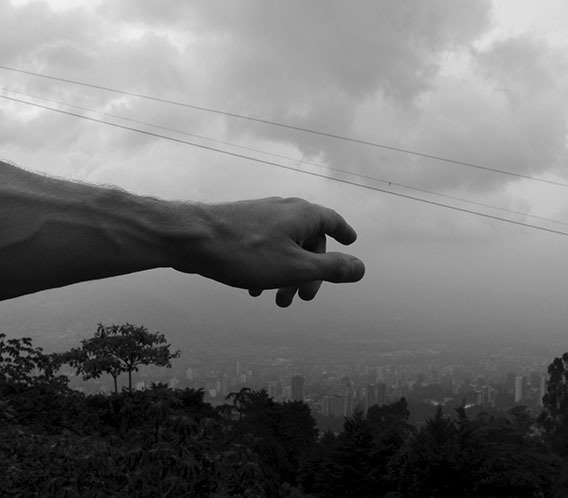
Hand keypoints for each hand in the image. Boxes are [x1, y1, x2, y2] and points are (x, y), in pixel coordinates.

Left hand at [171, 197, 364, 306]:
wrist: (190, 238)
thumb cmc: (245, 252)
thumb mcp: (295, 267)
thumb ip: (331, 269)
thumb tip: (361, 269)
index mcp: (303, 215)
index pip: (333, 222)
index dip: (344, 233)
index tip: (351, 241)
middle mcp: (284, 210)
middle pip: (309, 240)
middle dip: (310, 272)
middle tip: (305, 298)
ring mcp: (261, 215)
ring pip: (285, 247)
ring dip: (287, 274)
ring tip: (278, 300)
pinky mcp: (241, 224)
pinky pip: (264, 247)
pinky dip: (267, 267)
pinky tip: (253, 289)